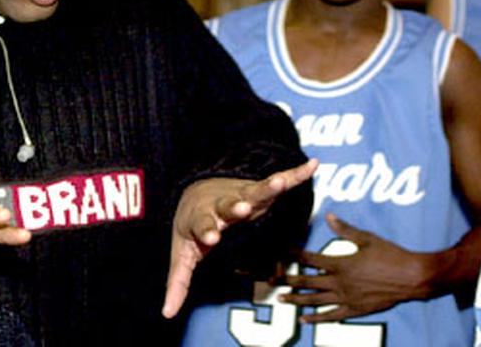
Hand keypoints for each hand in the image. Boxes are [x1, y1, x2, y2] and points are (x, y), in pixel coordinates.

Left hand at [161, 158, 317, 317]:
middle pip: (228, 205)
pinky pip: (281, 181)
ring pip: (256, 191)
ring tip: (280, 183)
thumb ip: (178, 282)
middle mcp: (222, 205)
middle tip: (243, 207)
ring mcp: (242, 195)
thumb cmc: (193, 229)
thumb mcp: (183, 254)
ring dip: (268, 187)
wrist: (198, 192)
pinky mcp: (259, 189)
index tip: (212, 236)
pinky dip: (296, 174)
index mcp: (201, 219)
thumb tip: (167, 314)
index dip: (207, 230)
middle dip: (236, 207)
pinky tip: (312, 166)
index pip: (203, 225)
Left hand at [279, 213, 427, 322]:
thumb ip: (345, 230)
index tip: (281, 252)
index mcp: (341, 264)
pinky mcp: (355, 310)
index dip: (294, 256)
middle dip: (288, 280)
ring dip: (296, 300)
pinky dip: (316, 319)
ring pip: (315, 301)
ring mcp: (346, 298)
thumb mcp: (367, 239)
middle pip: (307, 282)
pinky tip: (304, 320)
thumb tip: (329, 217)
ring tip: (281, 299)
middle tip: (271, 280)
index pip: (310, 260)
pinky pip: (331, 316)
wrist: (411, 277)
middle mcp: (340, 283)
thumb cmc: (390, 255)